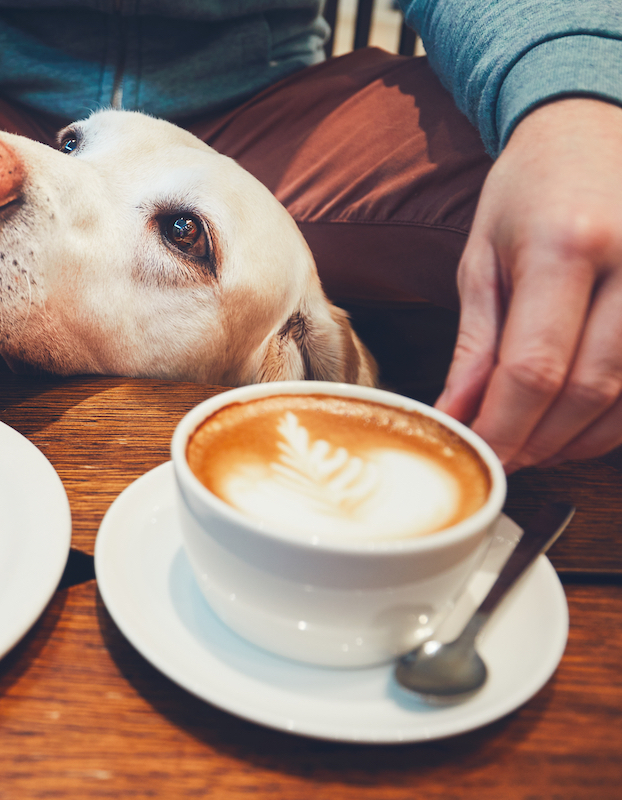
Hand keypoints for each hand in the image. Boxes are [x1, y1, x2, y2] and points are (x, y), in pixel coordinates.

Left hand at [436, 98, 621, 471]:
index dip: (505, 426)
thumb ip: (475, 344)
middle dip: (540, 439)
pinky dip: (618, 416)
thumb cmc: (530, 191)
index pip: (534, 366)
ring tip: (536, 447)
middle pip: (588, 388)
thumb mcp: (483, 259)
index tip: (478, 454)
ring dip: (580, 438)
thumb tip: (456, 416)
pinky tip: (581, 425)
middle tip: (504, 459)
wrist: (594, 128)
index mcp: (566, 246)